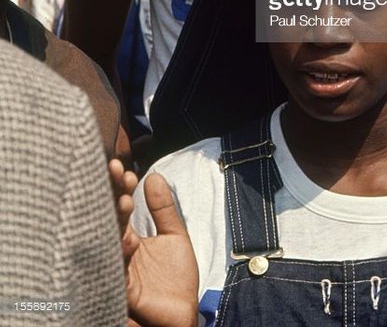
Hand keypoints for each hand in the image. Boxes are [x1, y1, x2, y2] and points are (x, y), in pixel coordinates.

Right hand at [108, 160, 198, 326]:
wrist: (185, 313)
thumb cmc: (176, 279)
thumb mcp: (174, 235)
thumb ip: (164, 208)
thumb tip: (154, 175)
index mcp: (129, 237)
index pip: (117, 206)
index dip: (117, 186)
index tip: (121, 166)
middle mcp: (119, 251)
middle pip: (108, 219)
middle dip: (109, 194)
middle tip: (114, 171)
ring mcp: (119, 270)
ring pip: (108, 243)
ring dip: (114, 222)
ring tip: (123, 201)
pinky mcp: (124, 292)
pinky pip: (116, 274)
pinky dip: (120, 257)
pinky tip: (127, 241)